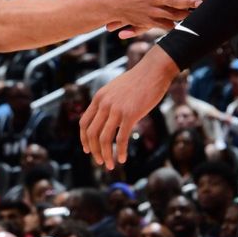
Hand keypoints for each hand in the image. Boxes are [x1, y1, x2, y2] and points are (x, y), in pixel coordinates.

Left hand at [80, 46, 178, 167]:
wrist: (153, 71)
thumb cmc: (137, 81)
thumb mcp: (115, 89)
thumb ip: (108, 102)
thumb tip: (107, 118)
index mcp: (99, 98)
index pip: (84, 122)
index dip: (84, 139)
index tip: (87, 149)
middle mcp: (104, 104)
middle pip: (92, 133)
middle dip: (94, 151)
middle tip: (99, 161)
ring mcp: (116, 109)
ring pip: (104, 139)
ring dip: (105, 155)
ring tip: (110, 165)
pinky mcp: (130, 114)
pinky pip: (121, 138)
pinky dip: (120, 151)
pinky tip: (122, 159)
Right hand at [106, 0, 200, 30]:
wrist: (111, 4)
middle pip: (172, 1)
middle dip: (187, 2)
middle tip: (200, 2)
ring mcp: (148, 11)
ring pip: (170, 15)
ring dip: (183, 15)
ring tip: (195, 15)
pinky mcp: (146, 21)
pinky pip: (163, 25)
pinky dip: (173, 26)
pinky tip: (182, 25)